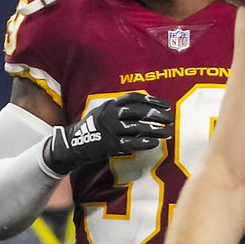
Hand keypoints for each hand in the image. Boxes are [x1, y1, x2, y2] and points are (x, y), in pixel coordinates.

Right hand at [43, 91, 173, 174]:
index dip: (152, 101)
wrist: (73, 144)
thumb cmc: (91, 128)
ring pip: (138, 128)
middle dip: (158, 115)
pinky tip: (154, 143)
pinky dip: (144, 142)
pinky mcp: (111, 144)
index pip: (135, 98)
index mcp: (110, 105)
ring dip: (156, 130)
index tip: (166, 105)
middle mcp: (111, 115)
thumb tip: (145, 109)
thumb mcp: (102, 112)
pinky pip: (132, 143)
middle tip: (171, 118)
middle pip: (139, 112)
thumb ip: (119, 109)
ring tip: (168, 132)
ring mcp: (111, 130)